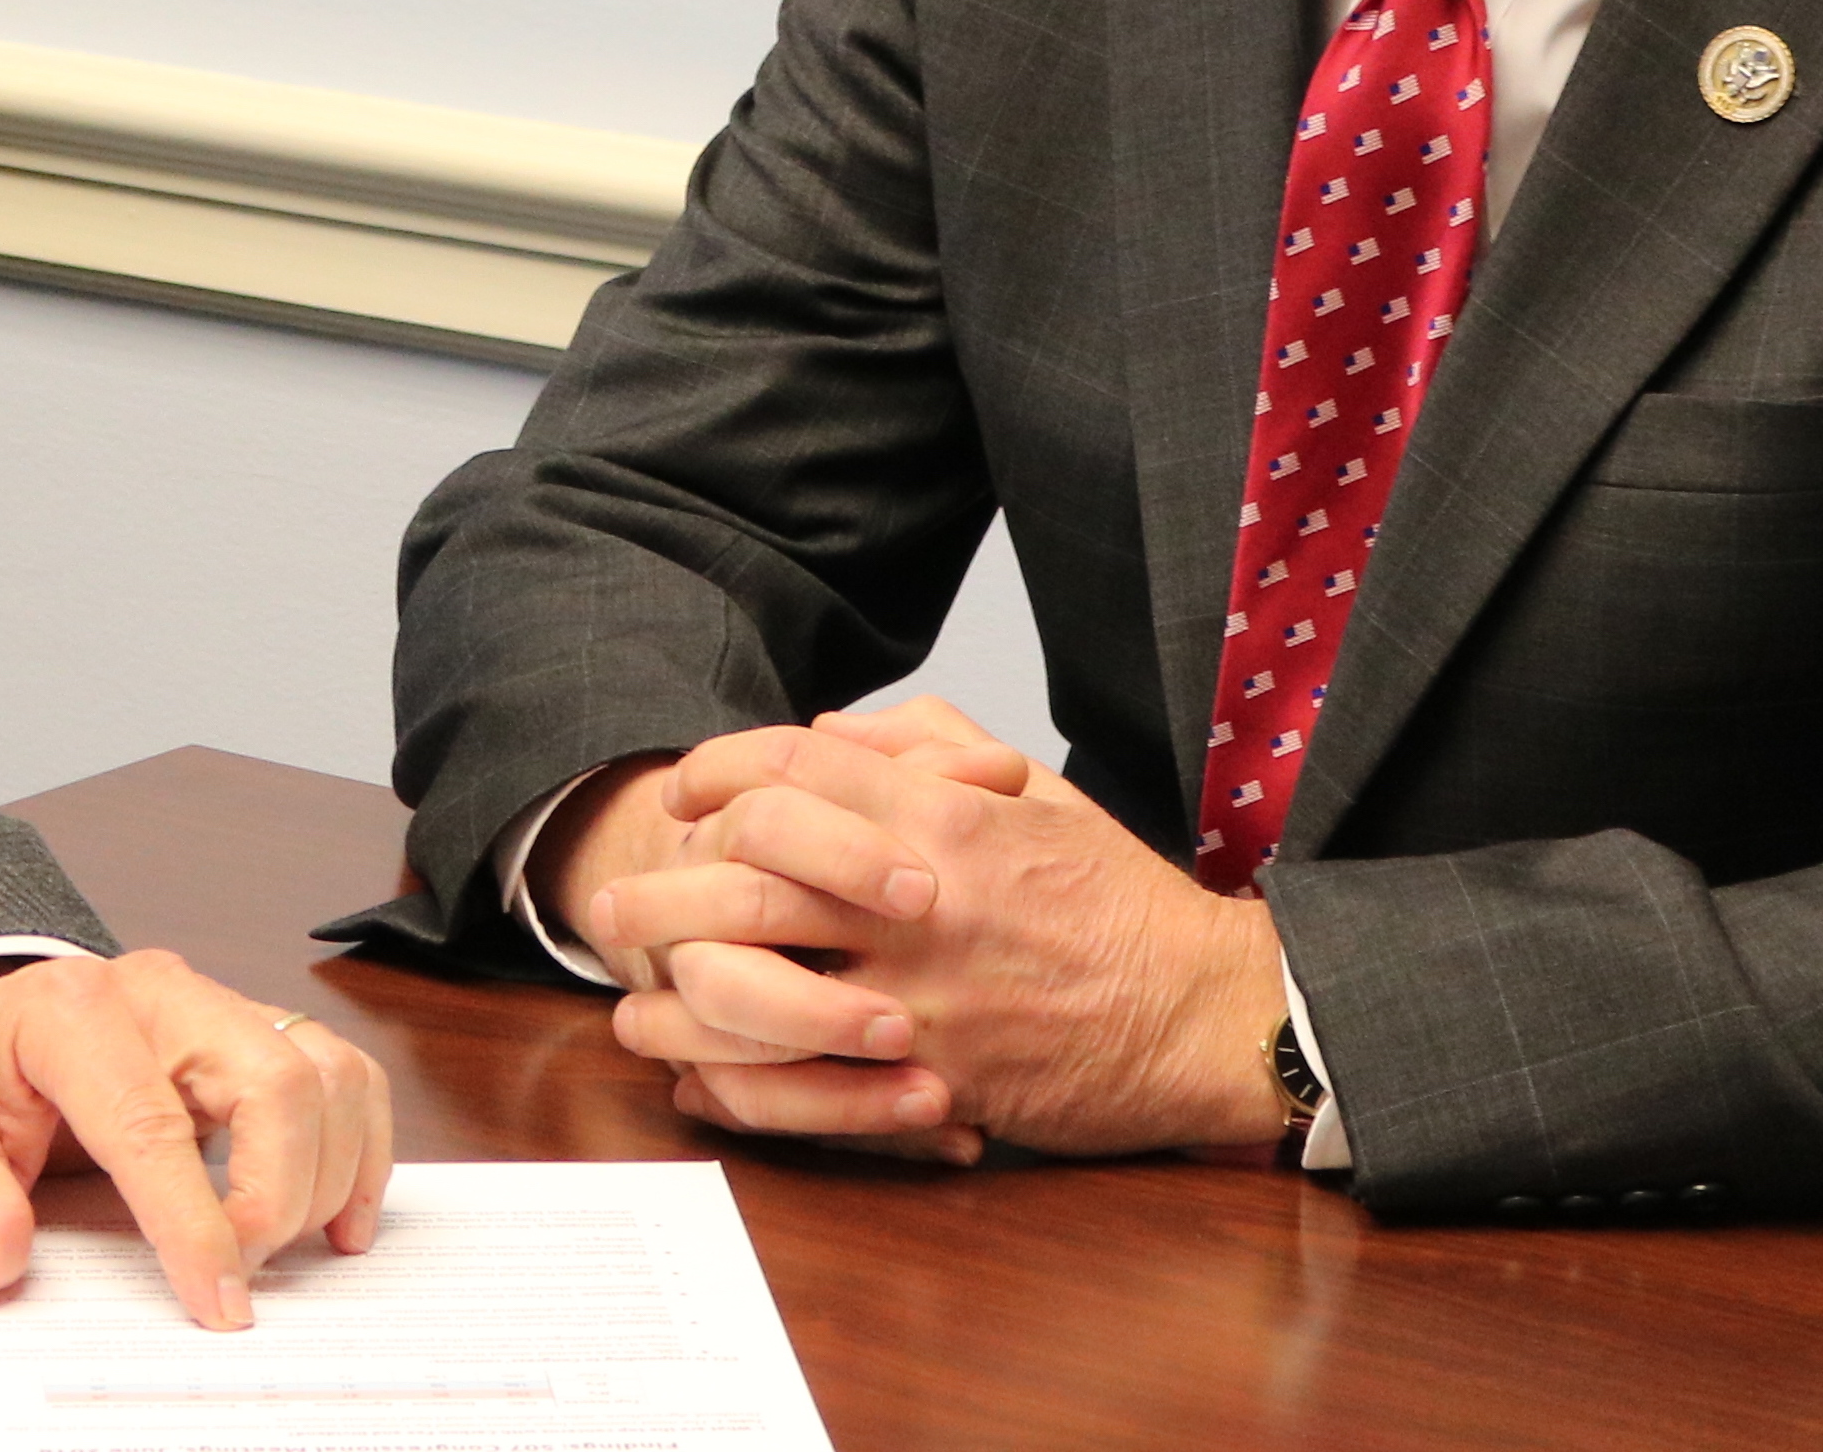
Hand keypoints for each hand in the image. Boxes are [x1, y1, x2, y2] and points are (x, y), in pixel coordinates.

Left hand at [0, 949, 392, 1327]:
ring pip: (322, 1071)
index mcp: (68, 1012)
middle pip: (274, 1078)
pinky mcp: (244, 1033)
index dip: (194, 1223)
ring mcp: (210, 1006)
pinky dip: (358, 1145)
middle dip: (278, 1196)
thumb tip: (2, 1255)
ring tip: (285, 1249)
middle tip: (239, 1275)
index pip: (153, 1122)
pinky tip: (340, 1216)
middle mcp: (157, 994)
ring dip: (328, 1173)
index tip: (219, 1302)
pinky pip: (336, 1073)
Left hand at [578, 717, 1292, 1161]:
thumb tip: (828, 733)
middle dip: (664, 890)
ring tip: (631, 1001)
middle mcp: (922, 902)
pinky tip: (697, 1081)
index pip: (794, 770)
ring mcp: (923, 999)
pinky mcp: (934, 1084)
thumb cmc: (1119, 902)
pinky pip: (807, 1088)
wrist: (1207, 1016)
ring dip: (677, 998)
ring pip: (759, 991)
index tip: (681, 793)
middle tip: (615, 905)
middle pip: (749, 878)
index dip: (718, 770)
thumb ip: (930, 747)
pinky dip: (738, 1087)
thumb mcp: (1036, 794)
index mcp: (944, 819)